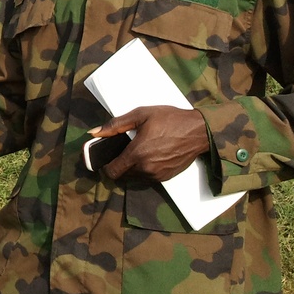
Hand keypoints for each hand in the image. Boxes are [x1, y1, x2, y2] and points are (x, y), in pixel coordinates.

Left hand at [88, 105, 209, 182]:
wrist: (198, 131)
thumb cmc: (170, 119)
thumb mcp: (140, 115)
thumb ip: (115, 125)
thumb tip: (94, 132)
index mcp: (137, 154)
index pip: (112, 171)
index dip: (105, 166)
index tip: (105, 157)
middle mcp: (146, 169)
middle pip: (122, 175)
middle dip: (119, 165)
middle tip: (122, 150)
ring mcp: (157, 175)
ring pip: (135, 178)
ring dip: (132, 168)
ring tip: (138, 150)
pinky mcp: (166, 177)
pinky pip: (148, 178)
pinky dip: (144, 170)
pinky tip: (150, 155)